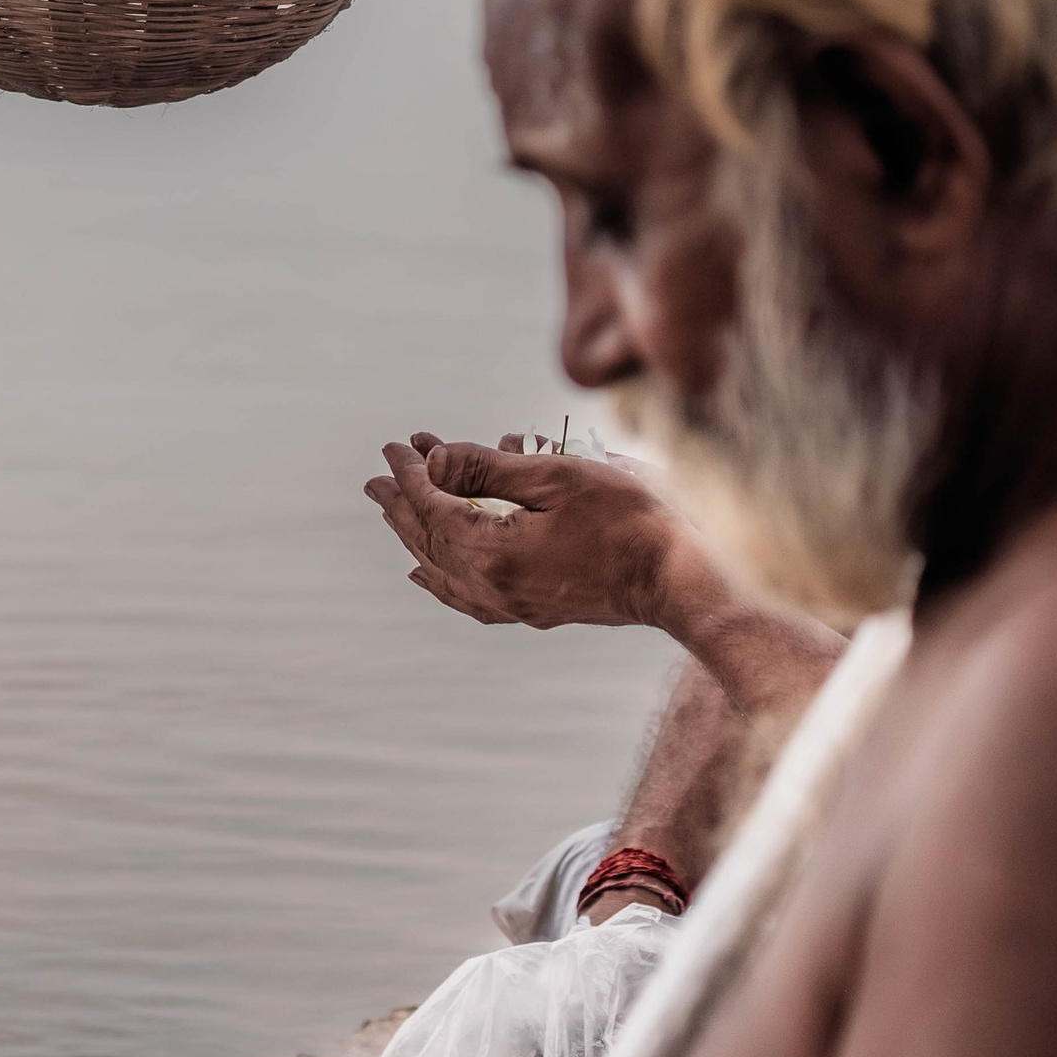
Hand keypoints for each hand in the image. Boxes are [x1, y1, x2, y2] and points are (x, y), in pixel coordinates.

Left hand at [364, 432, 715, 635]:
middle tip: (378, 476)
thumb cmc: (627, 520)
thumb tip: (433, 462)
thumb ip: (487, 469)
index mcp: (492, 553)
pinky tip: (428, 576)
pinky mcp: (535, 610)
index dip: (411, 474)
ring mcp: (514, 604)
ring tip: (395, 512)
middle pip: (429, 541)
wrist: (678, 580)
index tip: (395, 446)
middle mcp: (493, 586)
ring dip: (417, 536)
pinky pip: (468, 599)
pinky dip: (440, 580)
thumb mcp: (555, 477)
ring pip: (444, 571)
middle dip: (402, 504)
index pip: (433, 507)